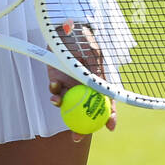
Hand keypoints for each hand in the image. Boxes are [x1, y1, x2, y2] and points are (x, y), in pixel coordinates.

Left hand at [48, 23, 117, 141]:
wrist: (63, 28)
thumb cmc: (82, 38)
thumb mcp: (92, 53)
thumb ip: (96, 72)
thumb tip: (107, 91)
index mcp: (99, 81)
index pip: (108, 101)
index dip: (110, 115)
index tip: (109, 127)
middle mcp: (86, 86)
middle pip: (87, 112)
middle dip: (82, 128)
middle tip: (77, 137)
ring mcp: (72, 85)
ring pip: (70, 107)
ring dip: (63, 110)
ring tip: (58, 103)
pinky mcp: (57, 81)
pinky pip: (57, 94)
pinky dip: (55, 95)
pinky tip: (53, 91)